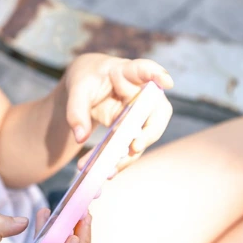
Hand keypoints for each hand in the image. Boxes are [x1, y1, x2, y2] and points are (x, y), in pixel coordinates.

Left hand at [63, 54, 174, 176]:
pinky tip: (103, 172)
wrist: (85, 88)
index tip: (166, 81)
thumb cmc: (86, 79)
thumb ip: (76, 110)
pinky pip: (127, 148)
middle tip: (135, 147)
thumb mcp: (76, 89)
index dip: (157, 74)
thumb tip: (81, 137)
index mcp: (127, 72)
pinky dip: (116, 162)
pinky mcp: (131, 131)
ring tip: (108, 170)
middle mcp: (140, 94)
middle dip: (148, 132)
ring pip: (142, 136)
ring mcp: (139, 114)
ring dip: (127, 156)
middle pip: (156, 112)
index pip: (144, 69)